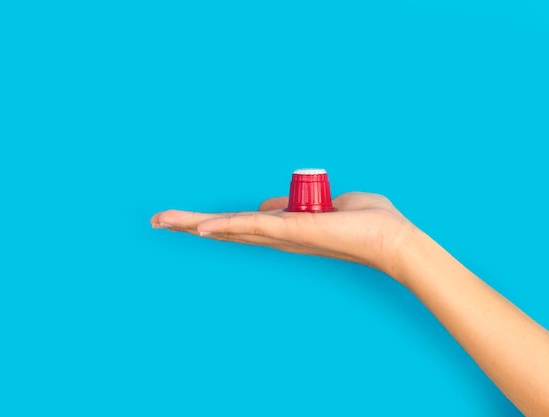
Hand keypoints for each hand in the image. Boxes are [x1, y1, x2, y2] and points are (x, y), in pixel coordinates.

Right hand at [151, 192, 414, 276]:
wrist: (391, 239)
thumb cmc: (364, 222)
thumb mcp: (322, 206)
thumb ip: (293, 205)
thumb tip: (269, 205)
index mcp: (284, 230)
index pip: (239, 225)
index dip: (212, 223)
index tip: (186, 223)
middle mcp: (277, 237)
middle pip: (225, 229)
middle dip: (189, 225)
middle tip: (157, 221)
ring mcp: (281, 236)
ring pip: (230, 228)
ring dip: (194, 224)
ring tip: (162, 221)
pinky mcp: (291, 231)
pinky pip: (252, 226)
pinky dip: (224, 226)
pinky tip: (199, 228)